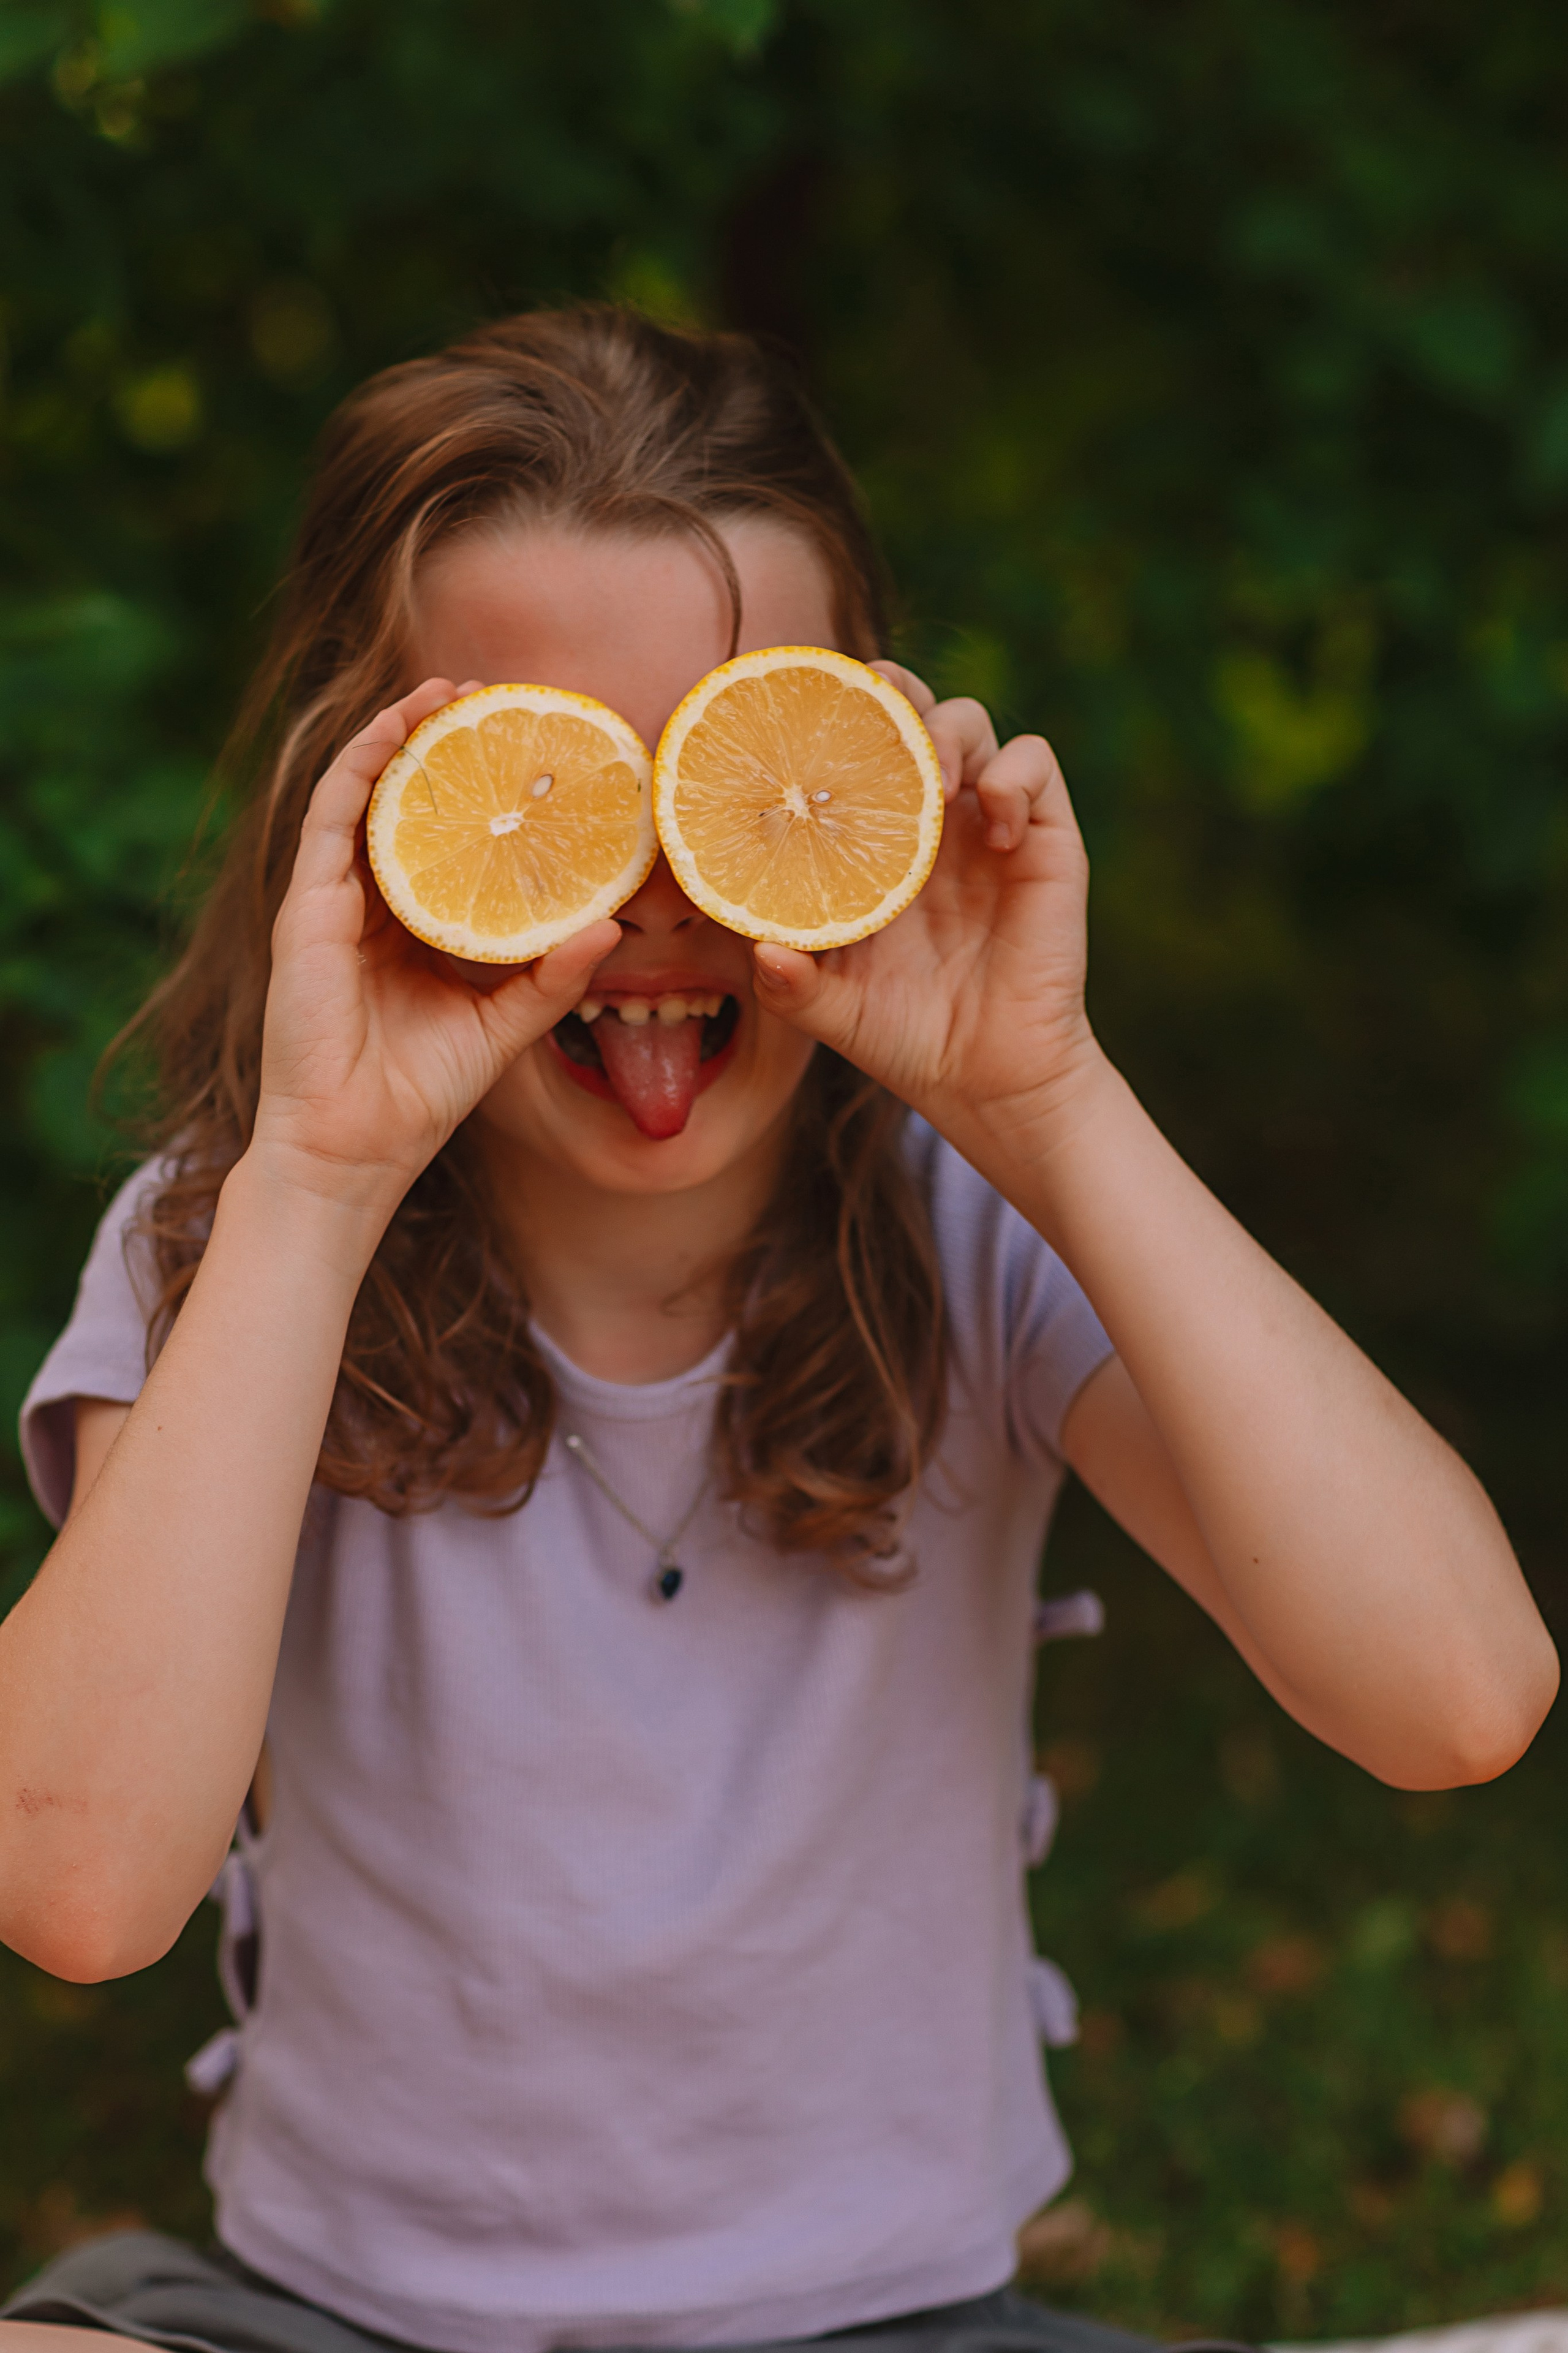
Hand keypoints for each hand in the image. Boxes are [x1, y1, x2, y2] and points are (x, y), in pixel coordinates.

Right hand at [250, 678, 616, 1212]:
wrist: (357, 1147)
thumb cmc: (422, 1094)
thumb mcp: (505, 1024)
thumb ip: (552, 976)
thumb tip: (614, 928)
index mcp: (409, 929)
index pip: (440, 839)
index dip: (474, 790)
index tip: (524, 749)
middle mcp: (365, 906)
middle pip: (400, 803)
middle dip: (436, 742)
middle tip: (488, 695)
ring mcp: (329, 902)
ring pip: (361, 792)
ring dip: (398, 734)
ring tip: (446, 691)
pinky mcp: (305, 906)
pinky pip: (331, 815)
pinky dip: (362, 764)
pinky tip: (396, 728)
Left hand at [751, 663, 1103, 1149]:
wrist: (990, 1079)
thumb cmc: (907, 1037)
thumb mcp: (833, 1012)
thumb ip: (789, 986)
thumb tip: (761, 952)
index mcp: (868, 843)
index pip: (845, 751)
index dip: (824, 722)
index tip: (791, 723)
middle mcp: (924, 820)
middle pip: (906, 711)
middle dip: (884, 693)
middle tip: (864, 718)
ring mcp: (984, 823)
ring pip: (967, 720)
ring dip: (943, 732)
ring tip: (932, 784)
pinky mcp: (1043, 838)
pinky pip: (1035, 764)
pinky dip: (1012, 776)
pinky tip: (991, 827)